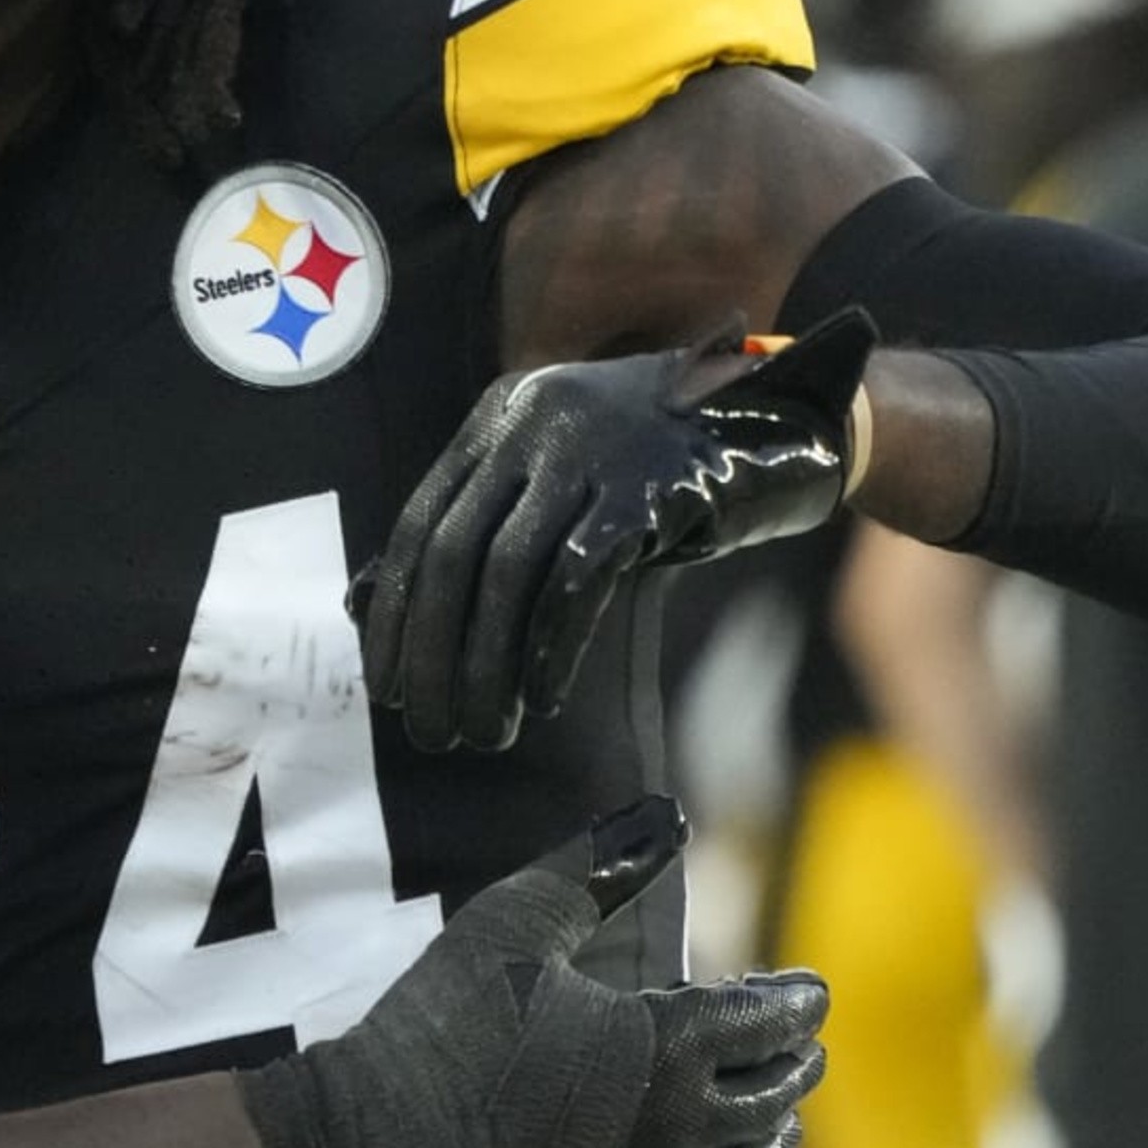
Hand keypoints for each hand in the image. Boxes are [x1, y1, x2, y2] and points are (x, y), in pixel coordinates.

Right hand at [238, 799, 827, 1147]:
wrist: (382, 1127)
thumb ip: (597, 867)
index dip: (799, 999)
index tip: (808, 985)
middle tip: (795, 1028)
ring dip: (771, 1113)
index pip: (772, 1021)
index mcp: (668, 1044)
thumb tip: (661, 816)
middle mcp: (680, 1121)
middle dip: (795, 1053)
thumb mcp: (515, 922)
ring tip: (768, 1092)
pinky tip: (709, 1136)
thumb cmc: (449, 1022)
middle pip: (780, 1090)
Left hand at [358, 312, 874, 752]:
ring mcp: (594, 449)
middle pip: (458, 551)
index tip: (387, 681)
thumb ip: (478, 526)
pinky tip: (544, 696)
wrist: (777, 424)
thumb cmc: (648, 472)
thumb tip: (371, 608)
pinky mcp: (651, 486)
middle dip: (434, 650)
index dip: (397, 610)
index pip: (422, 522)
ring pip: (512, 571)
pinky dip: (552, 644)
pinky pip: (580, 577)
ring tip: (483, 730)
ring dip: (488, 664)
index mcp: (499, 417)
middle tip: (429, 727)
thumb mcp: (555, 480)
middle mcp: (536, 422)